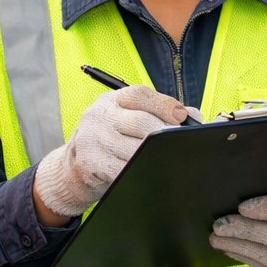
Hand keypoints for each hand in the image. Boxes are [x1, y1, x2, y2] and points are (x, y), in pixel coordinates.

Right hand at [34, 86, 189, 217]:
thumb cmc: (110, 141)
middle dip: (164, 134)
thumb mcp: (127, 119)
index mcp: (113, 100)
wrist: (72, 168)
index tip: (181, 117)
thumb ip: (159, 114)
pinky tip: (149, 171)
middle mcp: (100, 115)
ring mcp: (93, 139)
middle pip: (140, 122)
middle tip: (181, 144)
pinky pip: (122, 170)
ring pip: (134, 149)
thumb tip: (195, 117)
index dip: (163, 104)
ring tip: (169, 159)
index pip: (139, 94)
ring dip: (155, 156)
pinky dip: (140, 172)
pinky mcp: (90, 163)